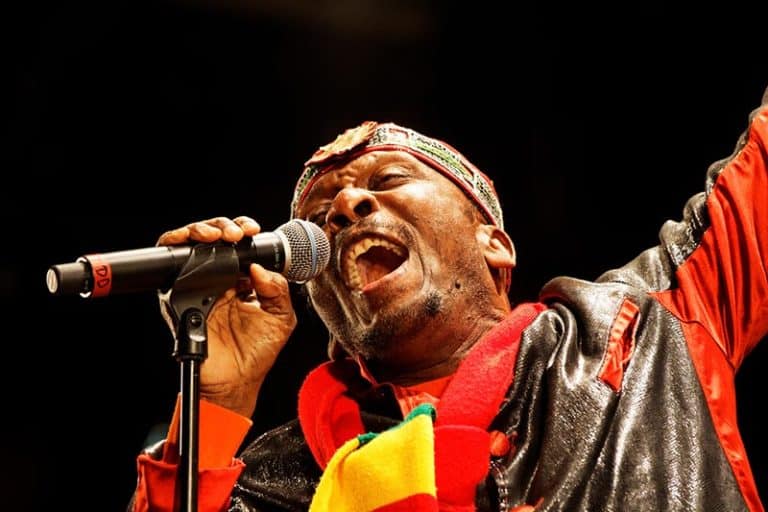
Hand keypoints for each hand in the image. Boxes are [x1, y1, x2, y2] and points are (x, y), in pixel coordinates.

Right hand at [157, 216, 296, 417]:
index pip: (241, 246)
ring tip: (217, 236)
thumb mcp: (281, 318)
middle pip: (216, 238)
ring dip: (202, 230)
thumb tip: (258, 267)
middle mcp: (220, 280)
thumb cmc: (256, 353)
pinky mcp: (178, 296)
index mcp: (244, 281)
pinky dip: (176, 244)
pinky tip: (191, 242)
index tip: (252, 231)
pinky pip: (170, 264)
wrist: (234, 381)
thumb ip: (278, 289)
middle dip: (225, 226)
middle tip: (236, 234)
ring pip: (193, 244)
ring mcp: (198, 286)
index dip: (244, 231)